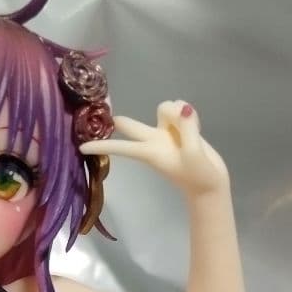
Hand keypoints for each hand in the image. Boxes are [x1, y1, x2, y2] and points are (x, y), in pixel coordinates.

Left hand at [79, 101, 228, 196]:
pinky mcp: (179, 127)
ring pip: (164, 107)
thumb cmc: (198, 176)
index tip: (81, 148)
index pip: (122, 147)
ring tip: (190, 125)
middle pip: (131, 125)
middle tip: (108, 113)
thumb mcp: (193, 154)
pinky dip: (189, 113)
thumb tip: (181, 108)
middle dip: (122, 121)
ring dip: (175, 110)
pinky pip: (181, 108)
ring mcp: (166, 133)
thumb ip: (186, 128)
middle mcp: (154, 140)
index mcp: (151, 151)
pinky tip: (196, 125)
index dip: (102, 146)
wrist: (211, 184)